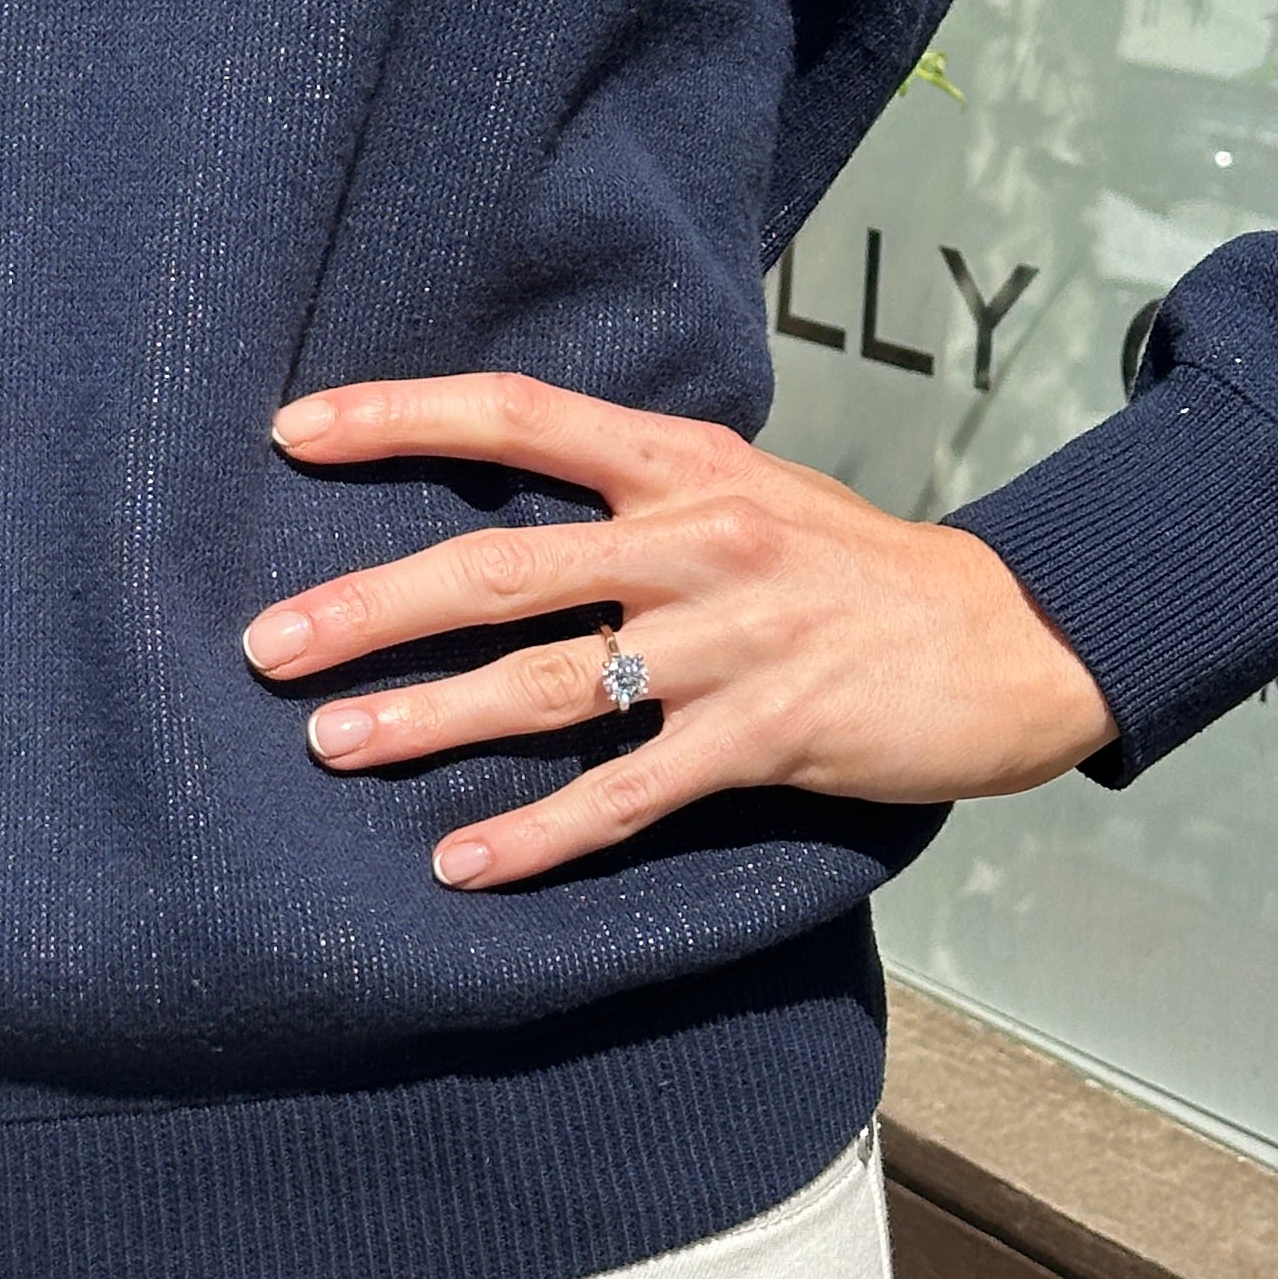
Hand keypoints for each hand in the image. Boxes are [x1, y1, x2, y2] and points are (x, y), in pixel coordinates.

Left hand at [243, 368, 1114, 888]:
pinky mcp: (766, 736)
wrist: (1010, 641)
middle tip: (267, 644)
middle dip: (371, 608)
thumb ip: (634, 489)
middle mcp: (696, 539)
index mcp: (683, 462)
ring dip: (428, 718)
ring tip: (330, 744)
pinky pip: (628, 793)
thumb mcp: (746, 490)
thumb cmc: (855, 569)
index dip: (400, 418)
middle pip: (500, 567)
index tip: (292, 431)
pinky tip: (462, 865)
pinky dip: (539, 836)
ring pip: (548, 684)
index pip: (519, 413)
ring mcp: (731, 641)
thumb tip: (502, 494)